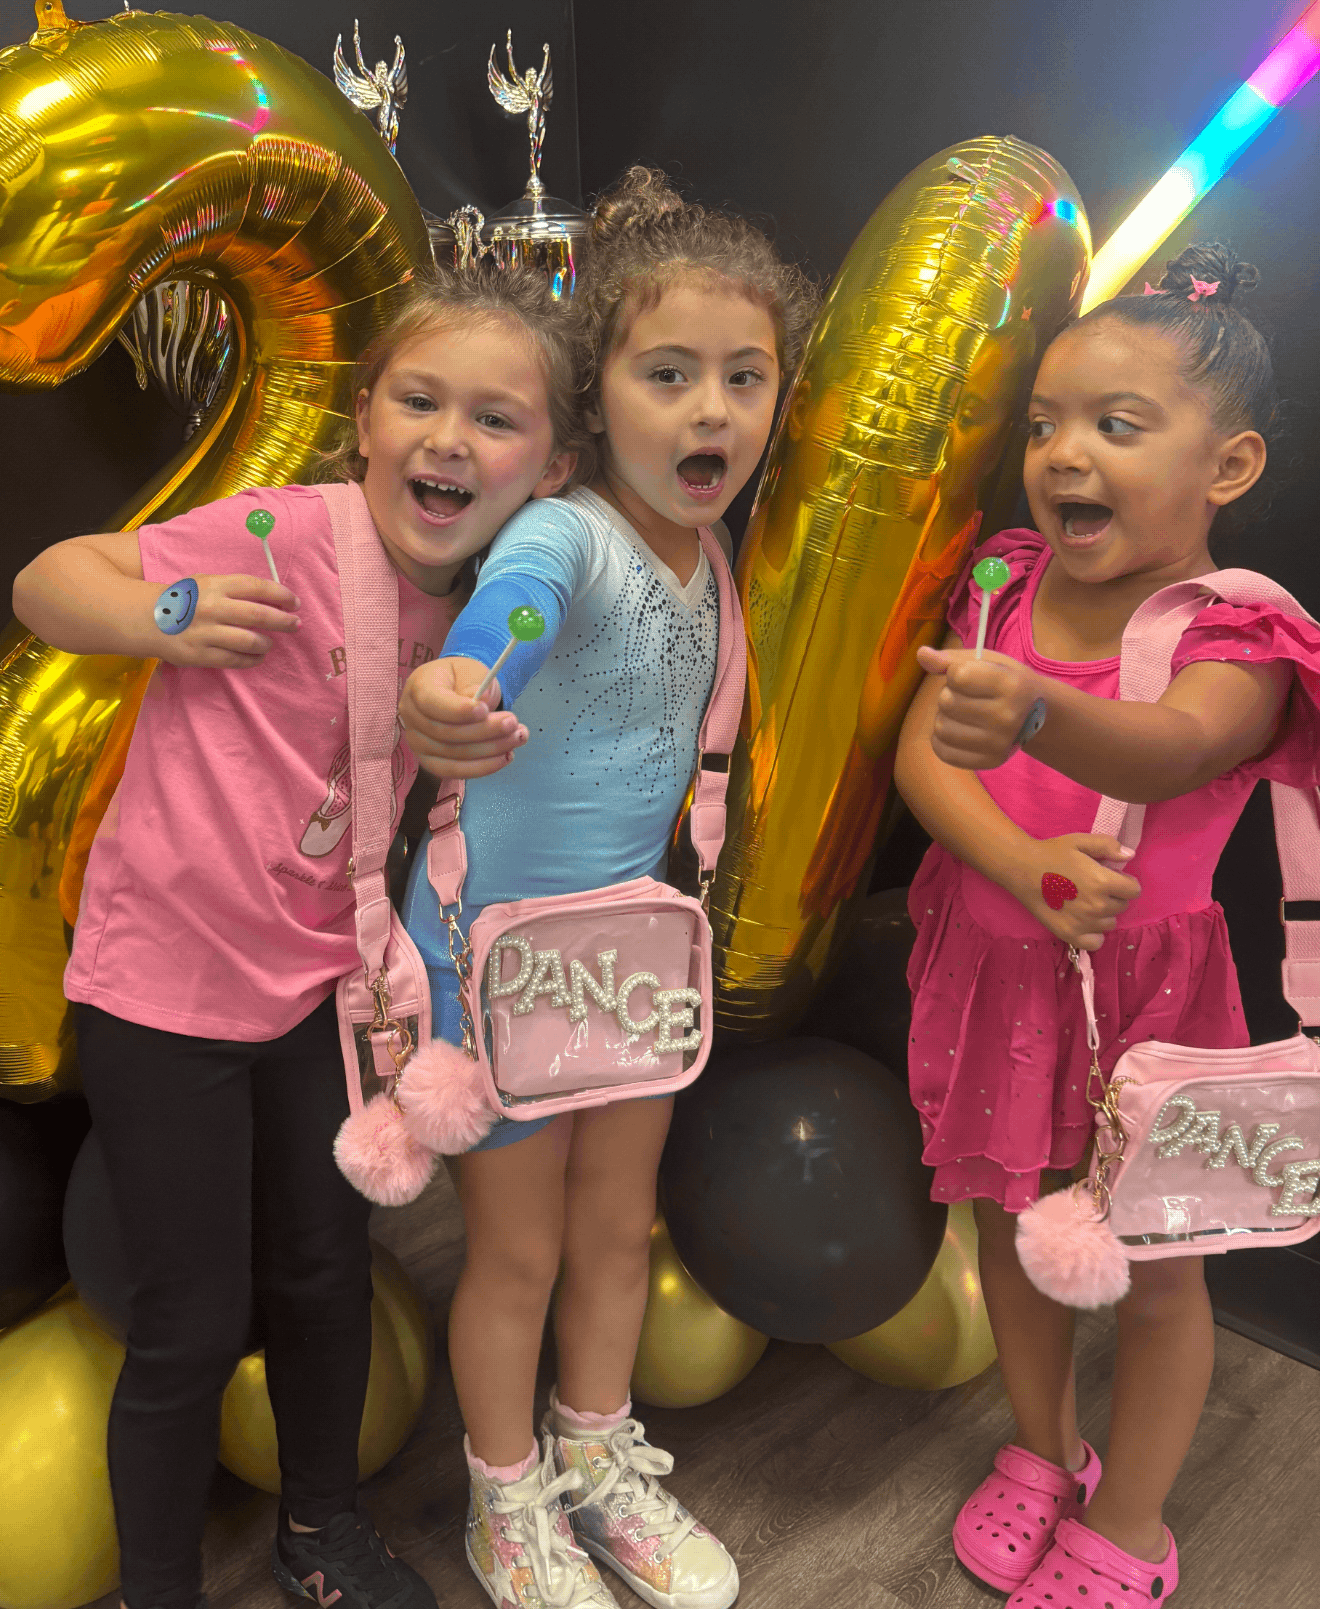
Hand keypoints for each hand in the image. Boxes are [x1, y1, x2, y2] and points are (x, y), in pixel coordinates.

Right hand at [156, 574, 299, 668]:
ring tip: (269, 643)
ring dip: (267, 643)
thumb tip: (274, 598)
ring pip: (251, 641)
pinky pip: (235, 660)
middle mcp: (212, 607)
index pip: (257, 587)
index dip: (282, 595)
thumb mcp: (206, 583)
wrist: (145, 618)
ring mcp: (206, 633)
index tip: (295, 603)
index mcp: (215, 585)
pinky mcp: (200, 655)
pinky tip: (257, 656)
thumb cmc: (184, 599)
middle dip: (284, 621)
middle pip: (260, 615)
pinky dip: (252, 659)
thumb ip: (235, 589)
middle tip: (295, 625)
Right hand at [399, 655, 527, 778]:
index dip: (458, 711)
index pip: (432, 703)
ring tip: (518, 737)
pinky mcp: (430, 761)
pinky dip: (482, 767)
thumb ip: (475, 684)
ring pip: (453, 755)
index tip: (485, 710)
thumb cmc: (463, 679)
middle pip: (445, 733)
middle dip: (484, 731)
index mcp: (418, 688)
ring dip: (490, 750)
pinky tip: (505, 756)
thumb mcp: (471, 672)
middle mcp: (411, 718)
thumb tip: (482, 701)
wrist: (455, 692)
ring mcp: (418, 742)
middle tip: (513, 723)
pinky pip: (455, 771)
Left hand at [915, 644, 1045, 768]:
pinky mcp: (990, 761)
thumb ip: (951, 659)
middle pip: (946, 702)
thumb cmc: (1005, 681)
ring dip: (945, 717)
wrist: (1037, 714)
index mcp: (1011, 685)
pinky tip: (959, 730)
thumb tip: (921, 654)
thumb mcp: (987, 661)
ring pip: (941, 728)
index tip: (969, 676)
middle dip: (949, 694)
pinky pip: (943, 751)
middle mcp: (1008, 716)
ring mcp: (999, 743)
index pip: (957, 676)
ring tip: (963, 713)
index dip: (955, 673)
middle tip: (967, 696)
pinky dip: (942, 740)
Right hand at [1005, 834, 1141, 949]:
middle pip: (1122, 906)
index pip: (1134, 890)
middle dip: (1114, 896)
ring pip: (1109, 923)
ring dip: (1103, 914)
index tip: (1112, 878)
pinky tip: (1084, 922)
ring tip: (1085, 902)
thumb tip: (1130, 856)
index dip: (1125, 882)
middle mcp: (1098, 905)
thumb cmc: (1052, 853)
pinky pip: (1096, 942)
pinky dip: (1094, 934)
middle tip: (1094, 888)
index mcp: (1104, 882)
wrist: (1022, 868)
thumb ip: (1108, 846)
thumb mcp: (1081, 841)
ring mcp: (1085, 923)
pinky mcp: (1070, 934)